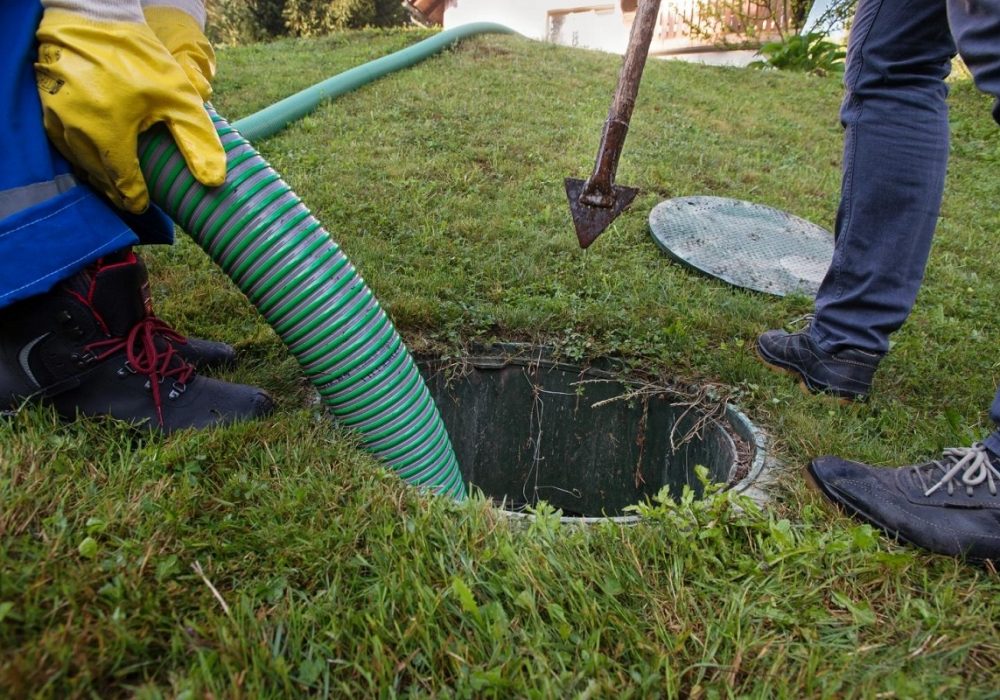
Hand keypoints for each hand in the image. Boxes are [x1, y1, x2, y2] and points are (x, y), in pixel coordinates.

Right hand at [35, 9, 224, 213]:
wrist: (92, 17)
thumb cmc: (138, 57)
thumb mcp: (179, 98)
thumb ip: (197, 141)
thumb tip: (214, 181)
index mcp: (108, 134)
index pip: (123, 186)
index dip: (136, 199)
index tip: (145, 205)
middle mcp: (76, 132)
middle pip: (100, 179)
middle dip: (117, 191)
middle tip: (134, 199)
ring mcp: (56, 121)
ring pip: (80, 164)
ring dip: (99, 175)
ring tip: (118, 182)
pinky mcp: (46, 109)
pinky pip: (65, 144)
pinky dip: (82, 155)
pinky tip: (98, 155)